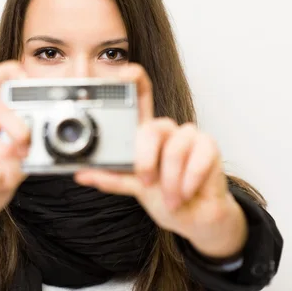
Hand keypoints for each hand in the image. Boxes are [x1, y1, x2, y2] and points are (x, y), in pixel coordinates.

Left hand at [74, 64, 247, 258]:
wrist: (194, 219)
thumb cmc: (165, 198)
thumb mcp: (133, 188)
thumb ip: (111, 177)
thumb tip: (82, 173)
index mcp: (147, 135)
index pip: (142, 98)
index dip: (136, 80)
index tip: (125, 72)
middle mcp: (168, 131)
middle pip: (154, 127)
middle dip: (146, 160)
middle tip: (146, 183)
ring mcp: (189, 136)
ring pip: (175, 148)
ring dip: (170, 180)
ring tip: (170, 197)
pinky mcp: (209, 146)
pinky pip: (197, 158)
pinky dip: (189, 181)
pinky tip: (186, 192)